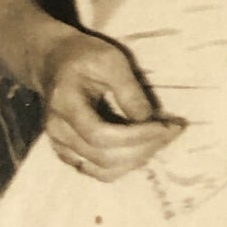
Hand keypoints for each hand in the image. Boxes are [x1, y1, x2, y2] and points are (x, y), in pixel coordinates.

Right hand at [39, 30, 181, 181]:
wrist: (53, 61)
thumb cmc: (84, 55)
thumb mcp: (110, 60)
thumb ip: (129, 90)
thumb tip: (149, 120)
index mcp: (65, 103)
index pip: (100, 135)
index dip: (136, 136)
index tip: (166, 124)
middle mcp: (58, 131)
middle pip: (103, 157)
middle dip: (144, 147)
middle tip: (173, 130)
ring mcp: (61, 146)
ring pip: (102, 171)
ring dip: (137, 160)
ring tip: (162, 139)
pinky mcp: (68, 153)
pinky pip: (98, 171)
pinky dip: (124, 165)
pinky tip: (144, 147)